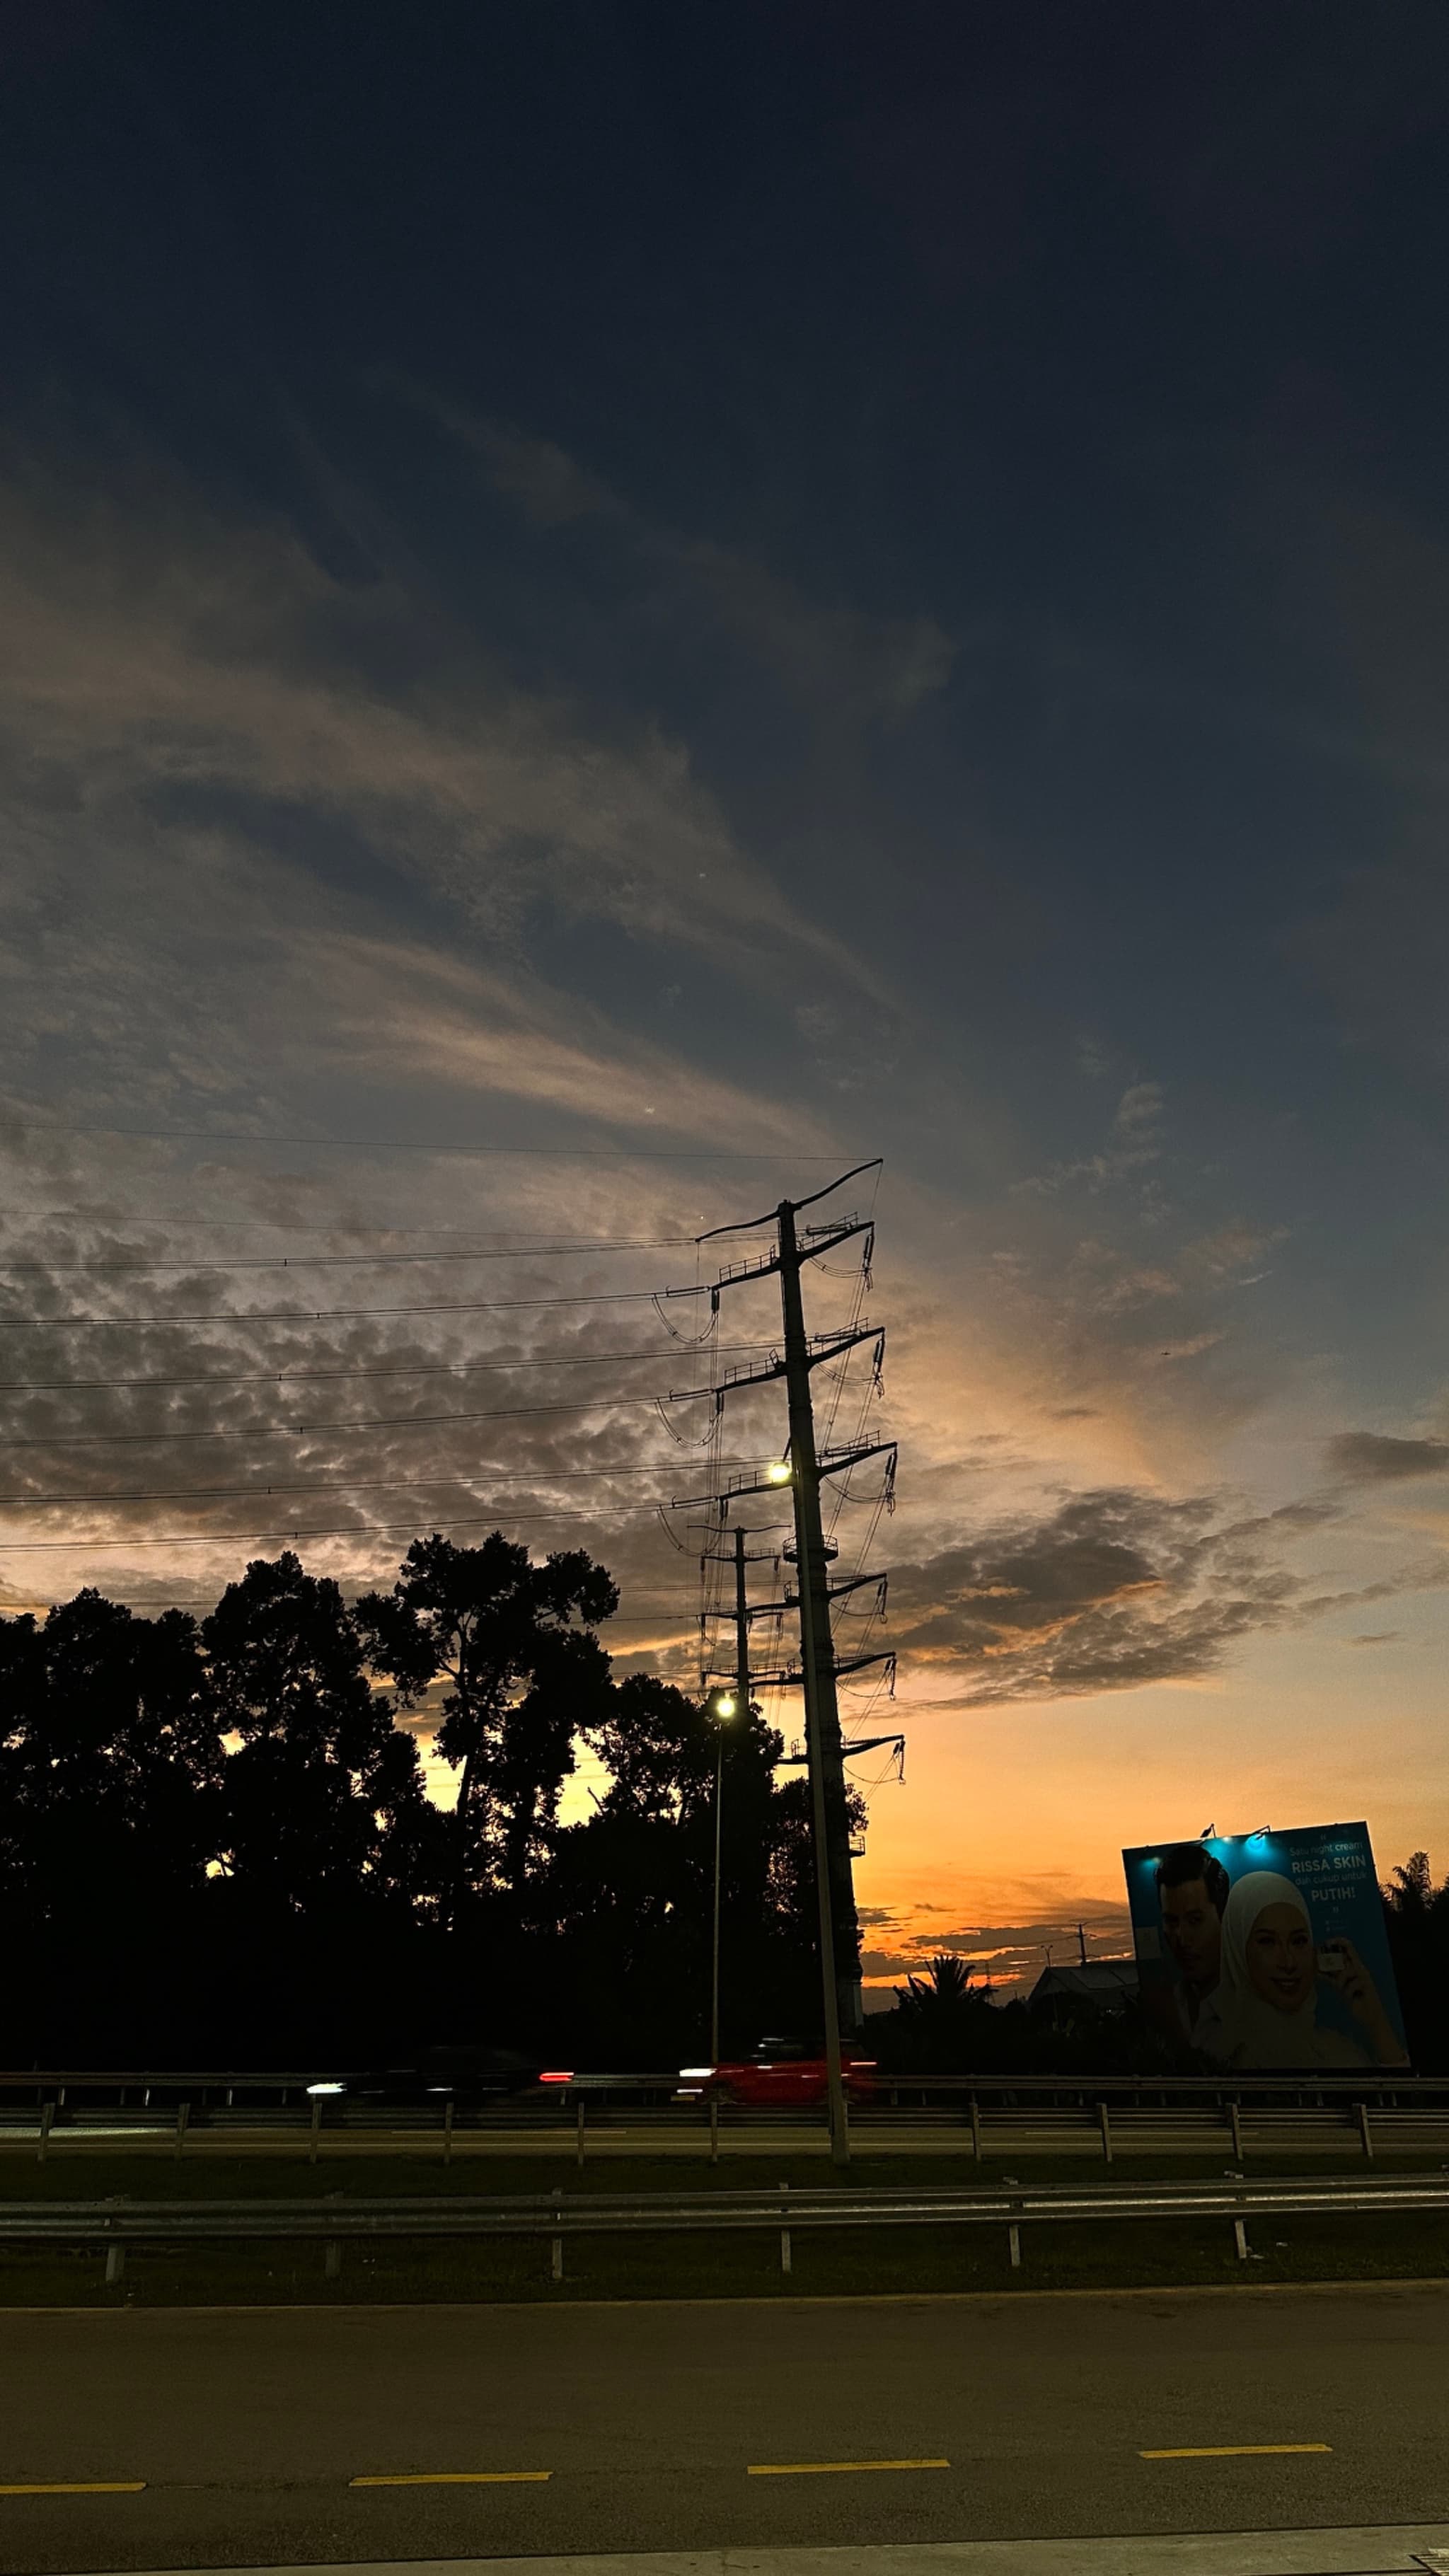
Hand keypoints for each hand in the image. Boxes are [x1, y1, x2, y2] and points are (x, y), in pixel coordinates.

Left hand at [1322, 1938, 1408, 2065]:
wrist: (1369, 2016)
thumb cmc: (1356, 2000)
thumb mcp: (1341, 1987)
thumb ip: (1331, 1978)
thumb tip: (1317, 1972)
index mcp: (1354, 1966)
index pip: (1348, 1947)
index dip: (1337, 1941)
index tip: (1326, 1942)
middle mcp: (1360, 1968)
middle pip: (1349, 1950)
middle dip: (1334, 1955)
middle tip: (1323, 1959)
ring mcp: (1364, 1975)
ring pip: (1347, 1970)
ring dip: (1340, 1981)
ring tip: (1342, 1990)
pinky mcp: (1367, 1984)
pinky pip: (1351, 1984)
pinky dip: (1348, 1992)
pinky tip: (1351, 1997)